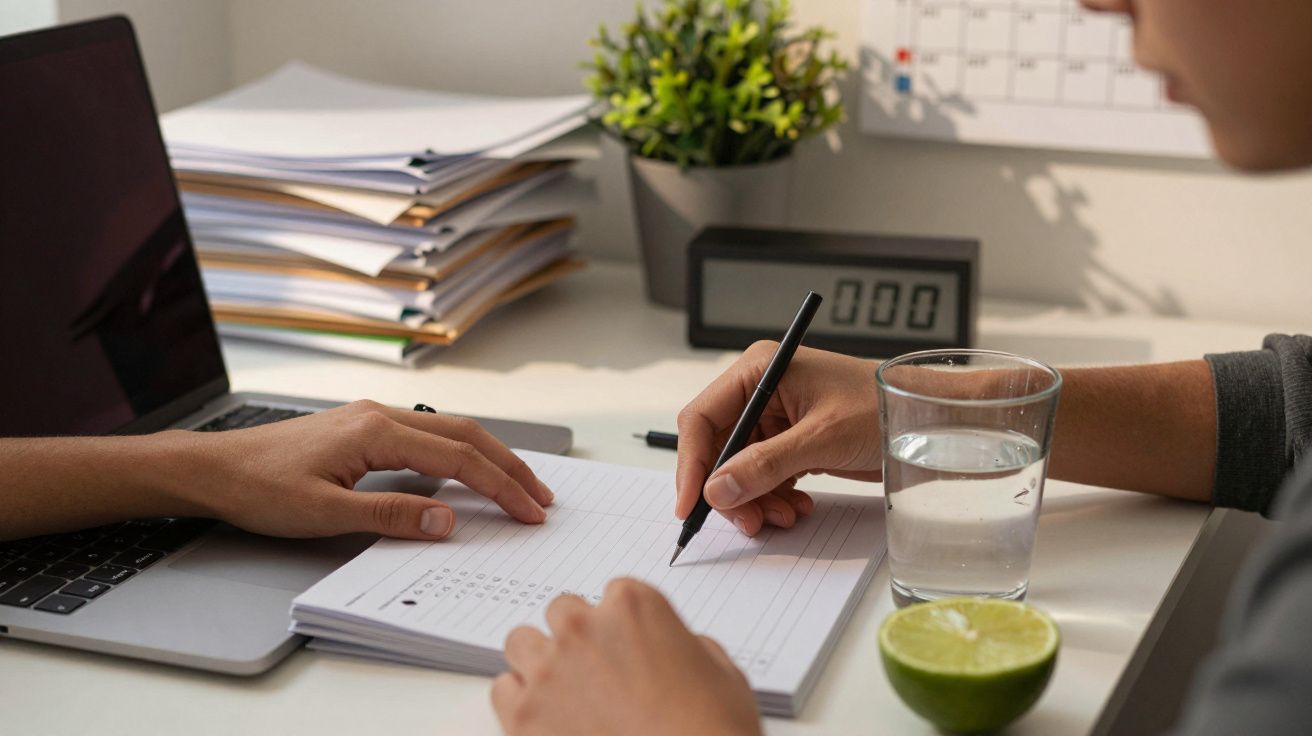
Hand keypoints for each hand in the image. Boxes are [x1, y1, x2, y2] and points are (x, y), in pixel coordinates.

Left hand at [176, 400, 552, 538]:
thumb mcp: (323, 514)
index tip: (528, 512)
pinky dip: (460, 453)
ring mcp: (372, 418)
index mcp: (375, 431)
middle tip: (540, 497)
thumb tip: (447, 520)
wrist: (212, 468)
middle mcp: (379, 415)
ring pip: (449, 430)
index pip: (457, 459)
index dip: (499, 487)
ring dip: (487, 457)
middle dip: (509, 466)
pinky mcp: (363, 427)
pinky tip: (466, 472)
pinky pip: (427, 434)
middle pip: (465, 434)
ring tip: (516, 485)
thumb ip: (389, 516)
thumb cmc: (258, 489)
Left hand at [492, 579, 761, 735]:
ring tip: (564, 691)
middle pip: (562, 612)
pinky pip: (502, 690)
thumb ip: (685, 645)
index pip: (612, 594)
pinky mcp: (523, 717)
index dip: (622, 625)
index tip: (628, 647)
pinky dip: (519, 701)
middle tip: (597, 670)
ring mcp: (549, 671)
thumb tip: (673, 650)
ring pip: (522, 643)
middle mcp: (585, 629)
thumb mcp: (722, 672)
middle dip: (578, 637)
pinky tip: (545, 719)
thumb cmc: (711, 731)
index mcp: (634, 606)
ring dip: (540, 661)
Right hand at [676, 343, 882, 534]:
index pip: (703, 418)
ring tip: (785, 515)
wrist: (925, 419)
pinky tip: (796, 506)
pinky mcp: (790, 441)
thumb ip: (766, 464)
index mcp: (760, 370)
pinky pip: (764, 475)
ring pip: (740, 468)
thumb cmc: (882, 407)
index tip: (691, 504)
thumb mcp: (822, 437)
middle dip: (730, 489)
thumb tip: (718, 489)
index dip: (692, 463)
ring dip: (755, 499)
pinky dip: (773, 497)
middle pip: (718, 449)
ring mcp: (775, 418)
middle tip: (748, 521)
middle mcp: (761, 391)